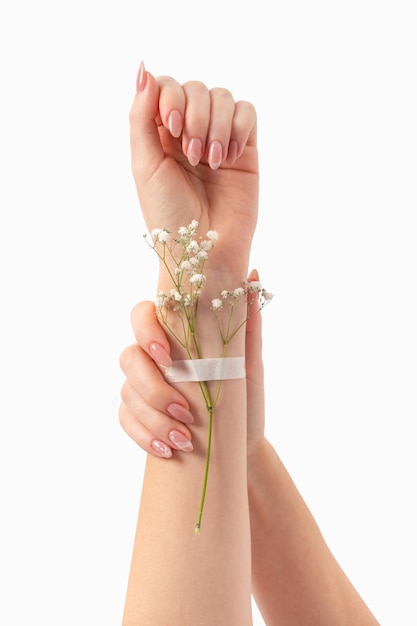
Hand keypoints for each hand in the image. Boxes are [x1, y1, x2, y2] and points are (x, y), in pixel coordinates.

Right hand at [118, 272, 265, 459]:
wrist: (242, 443)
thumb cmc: (245, 398)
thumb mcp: (251, 364)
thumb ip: (247, 323)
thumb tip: (253, 274)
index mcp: (175, 336)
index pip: (142, 314)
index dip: (146, 330)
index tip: (167, 355)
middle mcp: (152, 357)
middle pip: (128, 357)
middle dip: (152, 386)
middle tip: (184, 410)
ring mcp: (140, 386)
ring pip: (127, 392)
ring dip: (153, 418)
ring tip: (184, 438)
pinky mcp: (138, 415)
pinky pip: (125, 420)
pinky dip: (142, 435)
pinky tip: (166, 449)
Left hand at [130, 63, 258, 280]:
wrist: (204, 250)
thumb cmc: (169, 214)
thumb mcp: (145, 165)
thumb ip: (141, 116)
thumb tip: (143, 69)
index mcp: (160, 134)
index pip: (166, 86)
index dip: (170, 97)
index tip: (170, 129)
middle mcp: (190, 132)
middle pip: (195, 88)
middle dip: (194, 116)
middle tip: (191, 153)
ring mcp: (219, 139)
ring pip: (223, 97)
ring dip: (217, 125)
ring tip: (212, 162)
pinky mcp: (246, 150)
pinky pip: (248, 113)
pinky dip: (239, 126)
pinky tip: (231, 156)